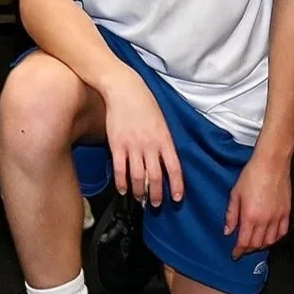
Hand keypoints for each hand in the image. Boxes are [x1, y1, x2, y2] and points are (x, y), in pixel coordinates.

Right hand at [97, 70, 184, 206]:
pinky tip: (123, 190)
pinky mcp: (117, 145)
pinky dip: (121, 183)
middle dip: (156, 195)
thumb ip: (164, 142)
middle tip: (156, 204)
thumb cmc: (145, 104)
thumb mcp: (161, 122)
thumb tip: (166, 162)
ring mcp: (132, 146)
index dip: (176, 186)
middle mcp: (150, 145)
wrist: (124, 89)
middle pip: (155, 177)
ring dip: (139, 192)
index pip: (174, 168)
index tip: (176, 198)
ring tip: (140, 199)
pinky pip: (120, 170)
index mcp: (164, 139)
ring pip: (137, 177)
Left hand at [224, 150, 291, 256]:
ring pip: (270, 241)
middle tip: (243, 248)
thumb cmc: (251, 175)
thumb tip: (227, 231)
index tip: (235, 255)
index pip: (244, 242)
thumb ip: (231, 215)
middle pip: (257, 244)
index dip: (238, 251)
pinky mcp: (286, 212)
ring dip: (262, 245)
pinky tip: (270, 236)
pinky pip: (283, 232)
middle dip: (249, 249)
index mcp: (250, 216)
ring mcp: (277, 217)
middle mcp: (265, 220)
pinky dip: (276, 238)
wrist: (271, 163)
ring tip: (255, 243)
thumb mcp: (235, 194)